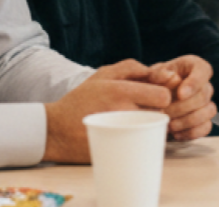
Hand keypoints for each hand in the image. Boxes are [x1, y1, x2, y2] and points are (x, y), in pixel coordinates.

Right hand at [42, 60, 172, 163]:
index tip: (153, 96)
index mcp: (121, 92)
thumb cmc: (80, 99)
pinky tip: (131, 134)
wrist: (55, 130)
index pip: (163, 97)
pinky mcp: (116, 150)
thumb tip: (155, 71)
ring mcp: (120, 134)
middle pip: (161, 114)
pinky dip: (141, 139)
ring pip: (153, 130)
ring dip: (149, 125)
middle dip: (155, 110)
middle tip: (142, 109)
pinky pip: (142, 144)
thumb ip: (130, 67)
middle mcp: (123, 112)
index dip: (162, 95)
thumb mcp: (102, 75)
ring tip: (134, 122)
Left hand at [146, 55, 215, 140]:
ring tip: (169, 125)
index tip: (180, 94)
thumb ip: (158, 74)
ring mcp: (206, 103)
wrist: (149, 100)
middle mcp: (203, 84)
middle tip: (165, 113)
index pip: (203, 70)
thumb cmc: (151, 84)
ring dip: (188, 120)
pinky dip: (191, 132)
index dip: (194, 83)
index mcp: (192, 66)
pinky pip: (206, 127)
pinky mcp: (204, 120)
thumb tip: (170, 77)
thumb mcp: (151, 75)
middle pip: (204, 94)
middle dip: (183, 106)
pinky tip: (176, 134)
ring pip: (209, 111)